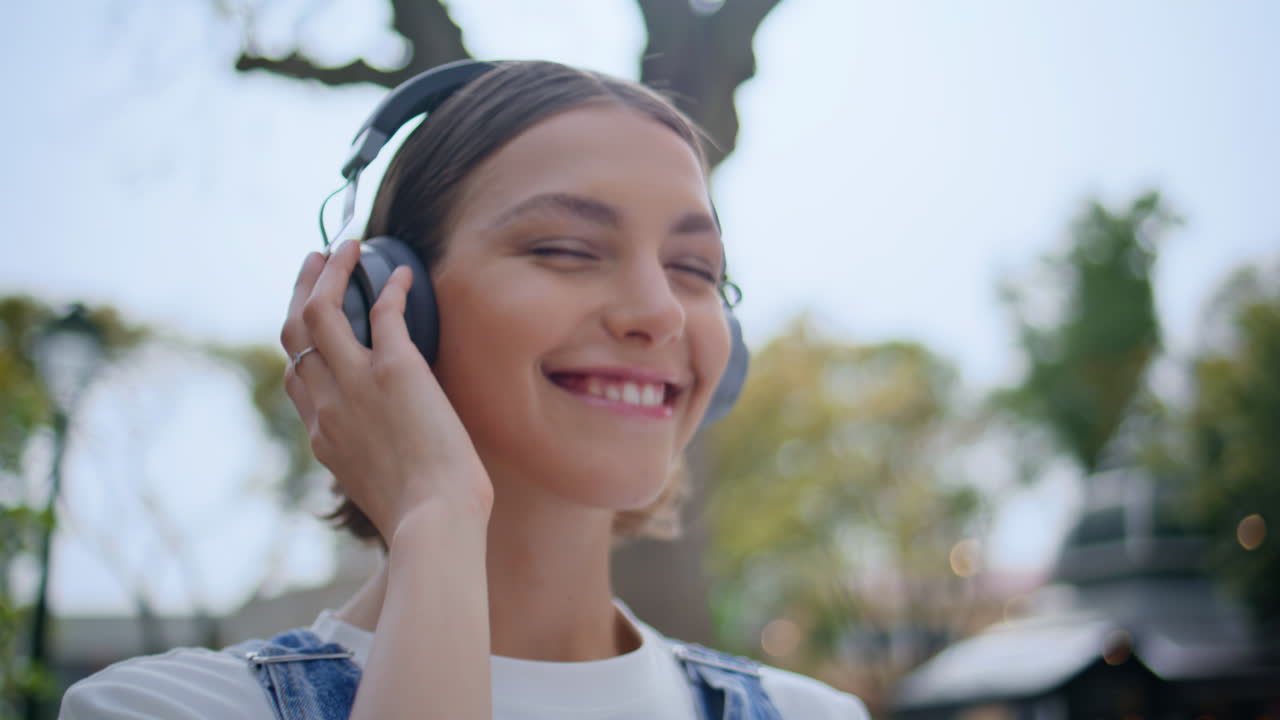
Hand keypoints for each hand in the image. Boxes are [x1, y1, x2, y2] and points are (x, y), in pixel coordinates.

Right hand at [280, 241, 492, 539]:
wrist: (433, 518)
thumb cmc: (421, 515)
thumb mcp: (377, 488)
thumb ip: (371, 462)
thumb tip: (392, 455)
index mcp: (322, 435)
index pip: (296, 376)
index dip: (301, 342)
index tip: (311, 318)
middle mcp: (326, 404)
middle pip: (296, 333)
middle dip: (301, 290)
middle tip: (313, 262)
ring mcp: (356, 383)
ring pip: (323, 311)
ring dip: (330, 272)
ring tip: (343, 247)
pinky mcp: (394, 369)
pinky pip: (384, 313)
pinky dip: (389, 287)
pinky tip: (402, 273)